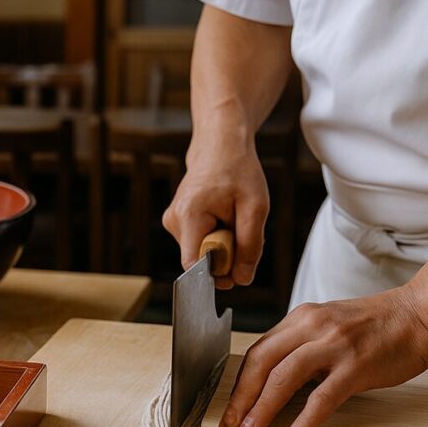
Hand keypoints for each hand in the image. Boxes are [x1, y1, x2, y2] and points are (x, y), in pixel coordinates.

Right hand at [162, 131, 268, 287]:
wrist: (220, 147)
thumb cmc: (238, 171)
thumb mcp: (255, 208)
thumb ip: (250, 246)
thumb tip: (242, 279)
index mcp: (189, 216)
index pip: (194, 266)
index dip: (218, 274)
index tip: (238, 268)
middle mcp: (173, 221)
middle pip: (201, 262)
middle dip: (227, 255)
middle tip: (241, 227)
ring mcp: (172, 222)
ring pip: (202, 254)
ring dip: (223, 245)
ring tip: (231, 217)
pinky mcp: (176, 223)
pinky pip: (200, 245)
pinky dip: (216, 238)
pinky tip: (222, 217)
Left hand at [223, 286, 427, 426]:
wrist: (421, 313)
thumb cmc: (378, 325)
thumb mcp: (331, 325)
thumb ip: (304, 346)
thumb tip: (277, 382)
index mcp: (302, 318)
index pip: (260, 350)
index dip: (241, 381)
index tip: (232, 406)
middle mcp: (312, 327)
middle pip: (262, 362)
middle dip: (242, 396)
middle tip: (232, 422)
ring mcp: (334, 345)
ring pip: (284, 377)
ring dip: (263, 407)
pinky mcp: (356, 366)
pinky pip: (322, 398)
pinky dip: (304, 421)